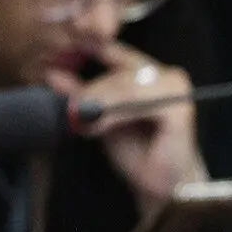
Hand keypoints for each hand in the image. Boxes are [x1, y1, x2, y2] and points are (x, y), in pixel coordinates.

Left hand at [51, 42, 203, 212]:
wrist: (161, 187)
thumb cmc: (136, 153)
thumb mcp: (99, 118)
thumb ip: (80, 95)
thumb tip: (52, 73)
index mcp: (147, 72)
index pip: (112, 48)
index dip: (85, 44)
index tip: (59, 49)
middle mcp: (165, 75)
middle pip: (117, 68)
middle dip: (90, 89)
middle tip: (70, 108)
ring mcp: (175, 89)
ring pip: (126, 83)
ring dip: (100, 103)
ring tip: (82, 121)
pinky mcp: (179, 108)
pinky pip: (139, 102)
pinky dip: (115, 112)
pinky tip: (98, 127)